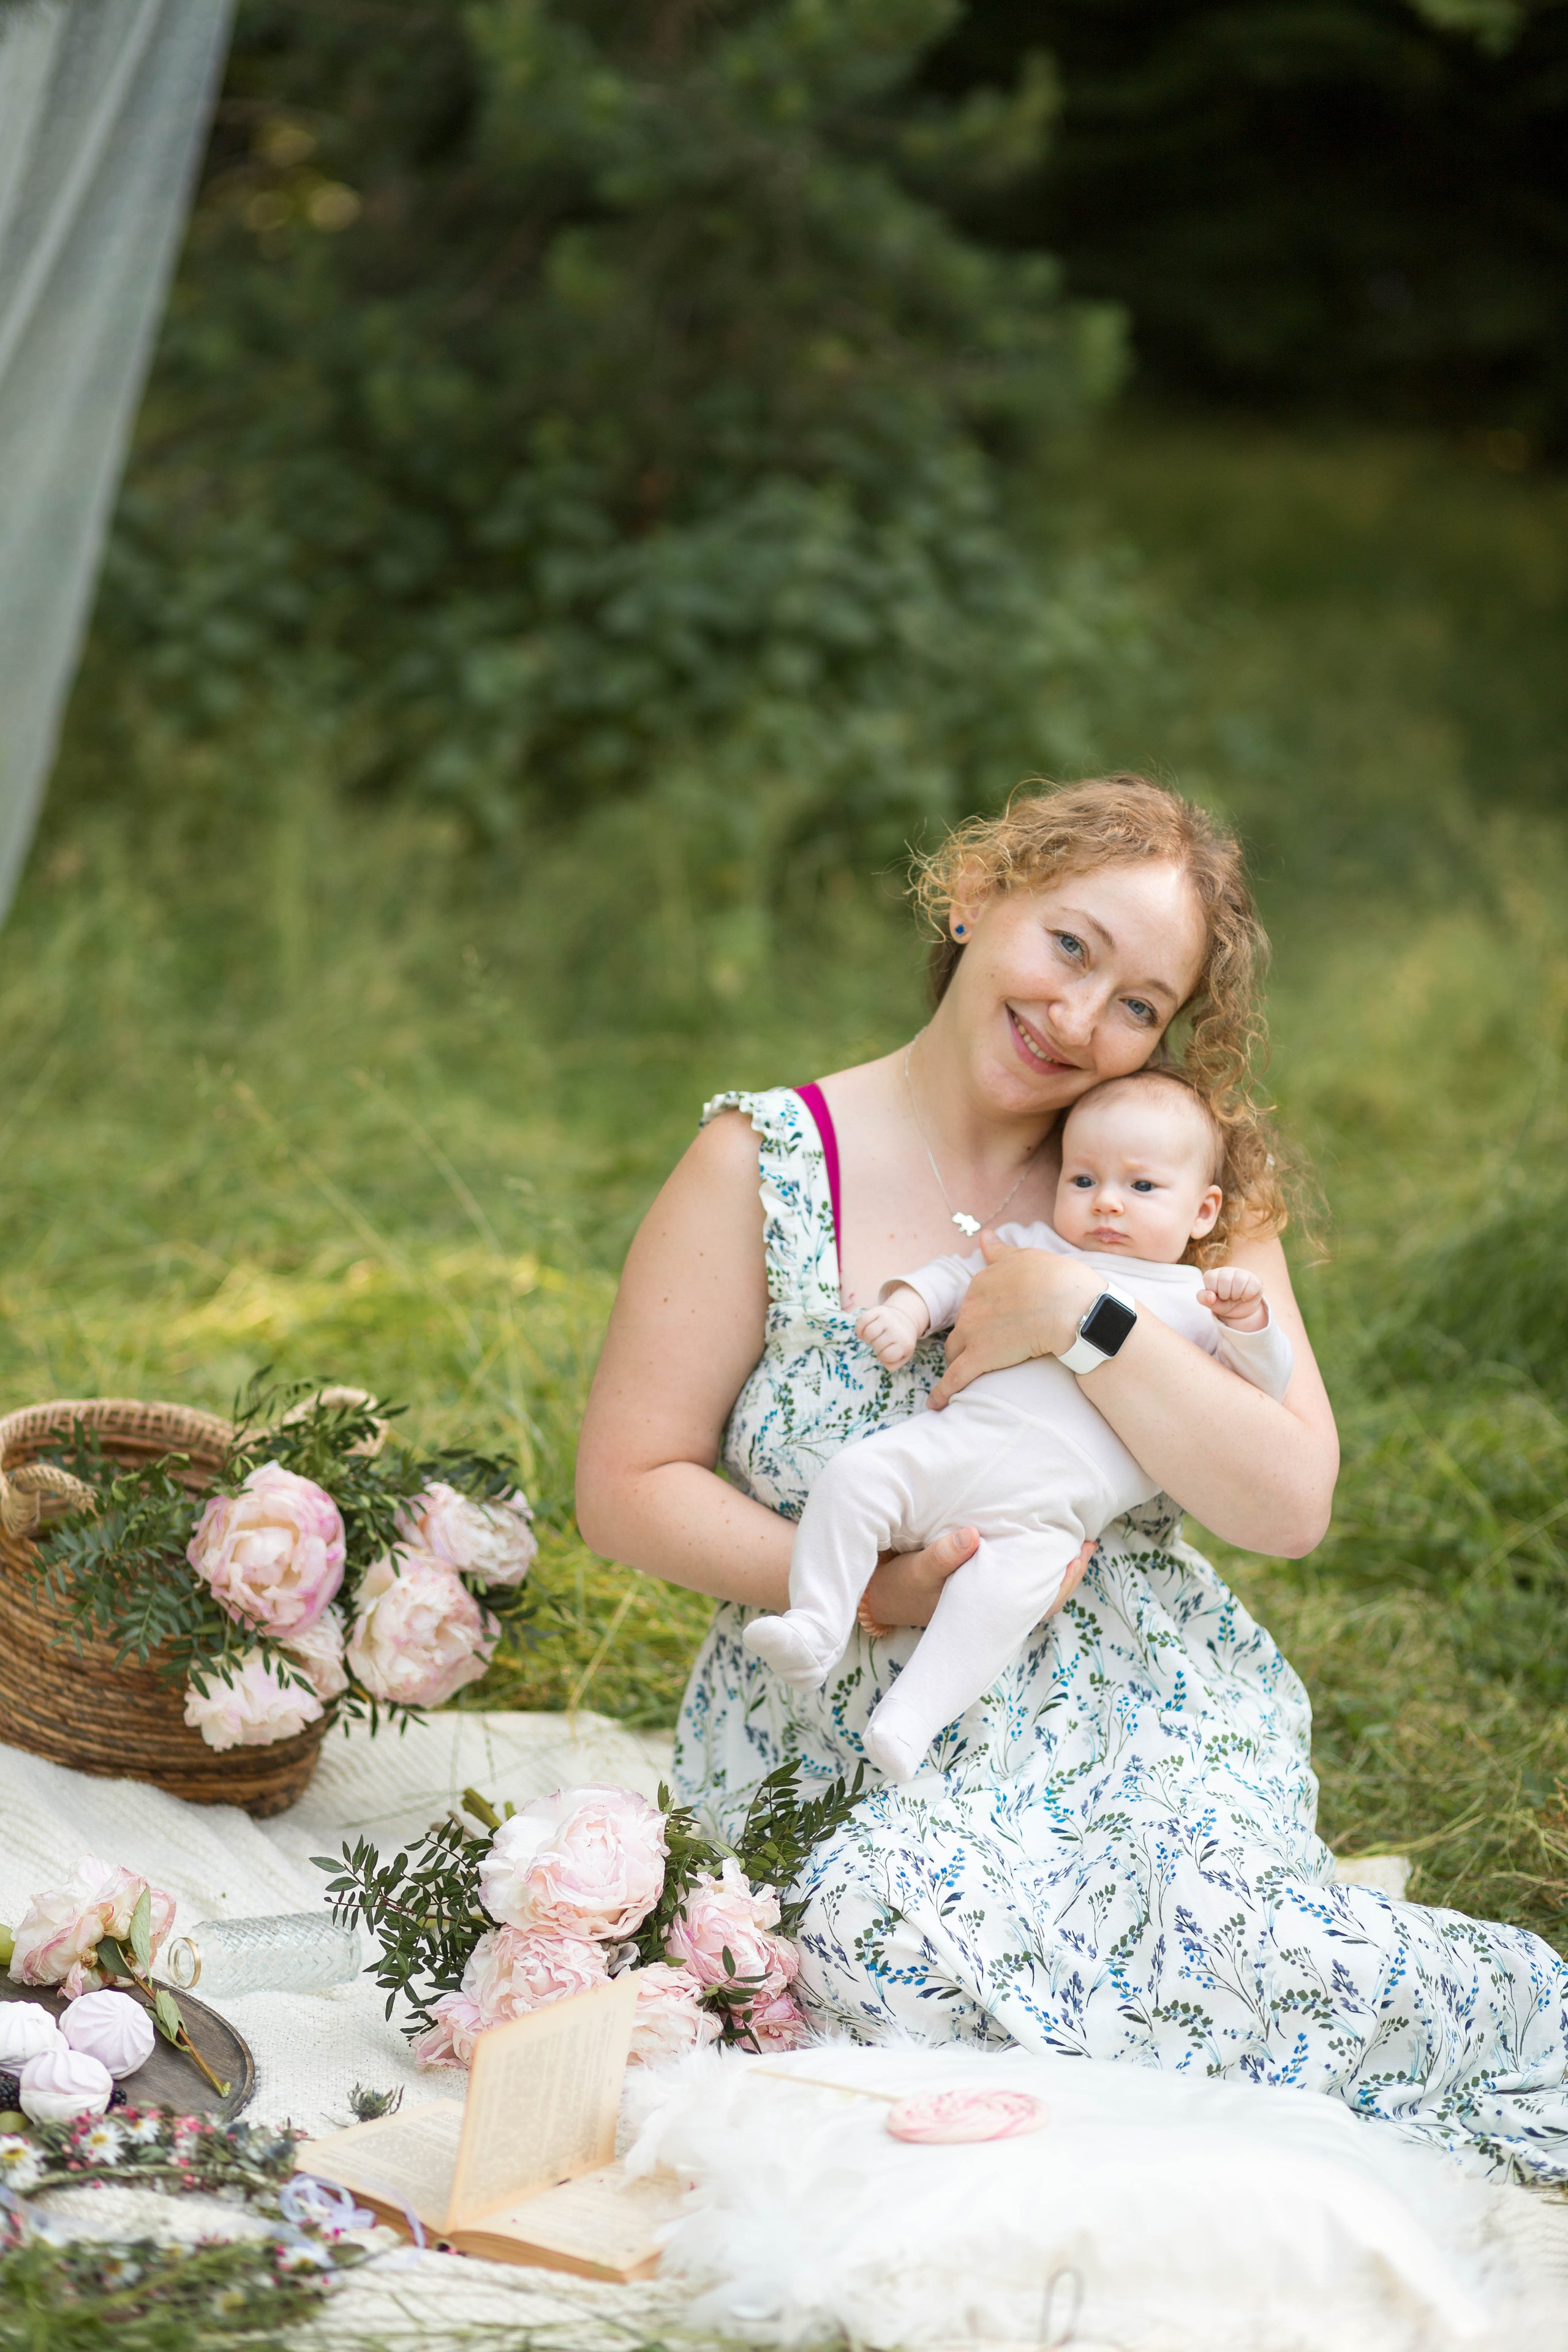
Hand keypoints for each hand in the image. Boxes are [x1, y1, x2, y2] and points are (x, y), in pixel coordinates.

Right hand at [856, 1288, 929, 1369]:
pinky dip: (859, 1328)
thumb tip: (879, 1357)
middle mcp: (897, 1330)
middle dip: (875, 1347)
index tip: (886, 1352)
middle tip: (879, 1343)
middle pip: (876, 1344)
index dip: (883, 1356)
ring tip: (871, 1338)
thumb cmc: (901, 1341)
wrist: (906, 1319)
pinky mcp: (879, 1310)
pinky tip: (862, 1333)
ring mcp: (888, 1319)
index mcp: (905, 1343)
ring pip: (868, 1333)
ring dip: (866, 1339)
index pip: (887, 1355)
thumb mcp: (903, 1355)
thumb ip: (893, 1365)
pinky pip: (863, 1320)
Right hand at [858, 1530, 1096, 1633]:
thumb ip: (943, 1556)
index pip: (1042, 1604)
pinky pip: (1020, 1581)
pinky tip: (1042, 1542)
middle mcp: (996, 1611)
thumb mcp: (916, 1570)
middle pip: (1047, 1598)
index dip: (1065, 1581)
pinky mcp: (982, 1591)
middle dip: (1070, 1571)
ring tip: (1076, 1539)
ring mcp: (991, 1603)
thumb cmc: (900, 1586)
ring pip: (1036, 1590)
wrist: (880, 1599)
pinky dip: (1036, 1562)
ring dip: (1056, 1566)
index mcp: (989, 1611)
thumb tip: (973, 1536)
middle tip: (1090, 1542)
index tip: (1081, 1552)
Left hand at [928, 1233, 1100, 1409]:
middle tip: (984, 1350)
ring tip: (962, 1375)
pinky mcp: (980, 1358)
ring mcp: (972, 1332)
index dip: (981, 1316)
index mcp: (981, 1282)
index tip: (990, 1324)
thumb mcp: (1025, 1256)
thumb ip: (1000, 1251)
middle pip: (961, 1328)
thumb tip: (984, 1236)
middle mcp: (970, 1305)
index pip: (974, 1303)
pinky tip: (935, 1405)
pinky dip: (943, 1392)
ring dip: (958, 1361)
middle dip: (968, 1339)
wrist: (1068, 1306)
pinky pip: (954, 1379)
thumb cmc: (1055, 1279)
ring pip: (955, 1351)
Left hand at [1197, 1265, 1267, 1331]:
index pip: (1210, 1279)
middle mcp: (1227, 1270)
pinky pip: (1252, 1286)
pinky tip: (1245, 1296)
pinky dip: (1247, 1295)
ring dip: (1237, 1295)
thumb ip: (1203, 1298)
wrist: (1239, 1312)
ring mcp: (1242, 1273)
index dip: (1214, 1292)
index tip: (1217, 1296)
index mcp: (1213, 1274)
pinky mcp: (1255, 1280)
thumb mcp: (1211, 1303)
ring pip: (1239, 1281)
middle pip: (1225, 1280)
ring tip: (1236, 1297)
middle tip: (1227, 1297)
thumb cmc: (1222, 1304)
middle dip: (1225, 1294)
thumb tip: (1211, 1296)